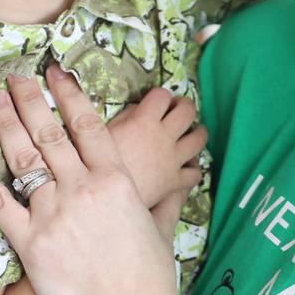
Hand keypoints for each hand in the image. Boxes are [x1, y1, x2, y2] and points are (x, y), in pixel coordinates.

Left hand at [0, 66, 184, 294]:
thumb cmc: (151, 284)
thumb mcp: (162, 231)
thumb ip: (166, 202)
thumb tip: (180, 186)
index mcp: (119, 181)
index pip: (89, 124)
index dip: (69, 94)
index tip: (55, 72)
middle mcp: (84, 189)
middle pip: (50, 132)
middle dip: (30, 100)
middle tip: (15, 77)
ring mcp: (55, 214)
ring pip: (23, 158)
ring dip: (6, 124)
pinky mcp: (30, 243)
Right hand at [106, 85, 206, 237]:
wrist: (104, 200)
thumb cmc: (95, 166)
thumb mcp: (103, 133)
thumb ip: (125, 117)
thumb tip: (138, 108)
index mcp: (144, 121)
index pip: (162, 95)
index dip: (160, 94)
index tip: (156, 98)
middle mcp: (164, 137)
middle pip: (187, 111)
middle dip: (185, 105)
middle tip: (178, 108)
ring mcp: (173, 160)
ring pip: (199, 139)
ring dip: (198, 132)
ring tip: (193, 131)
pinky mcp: (175, 182)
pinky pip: (195, 172)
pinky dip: (193, 166)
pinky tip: (187, 164)